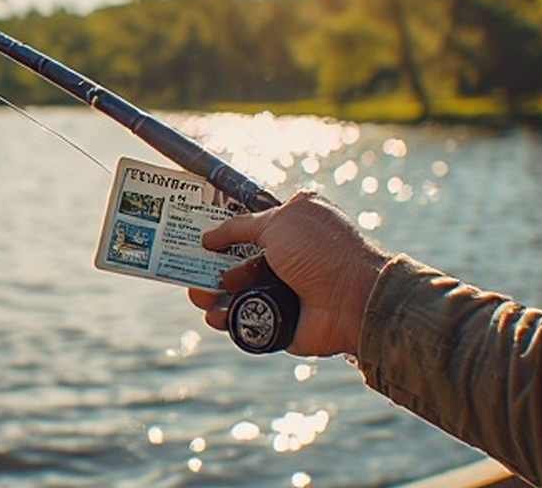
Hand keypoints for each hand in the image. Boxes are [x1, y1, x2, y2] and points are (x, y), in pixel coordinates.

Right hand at [187, 191, 389, 356]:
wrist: (353, 300)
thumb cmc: (321, 252)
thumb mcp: (279, 222)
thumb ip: (240, 225)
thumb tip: (209, 236)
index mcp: (292, 224)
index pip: (249, 223)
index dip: (222, 228)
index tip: (195, 231)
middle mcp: (287, 255)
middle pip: (235, 258)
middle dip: (209, 264)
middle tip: (188, 268)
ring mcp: (282, 288)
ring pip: (234, 290)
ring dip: (211, 292)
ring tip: (198, 295)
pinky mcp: (277, 319)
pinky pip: (244, 318)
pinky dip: (226, 318)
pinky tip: (214, 316)